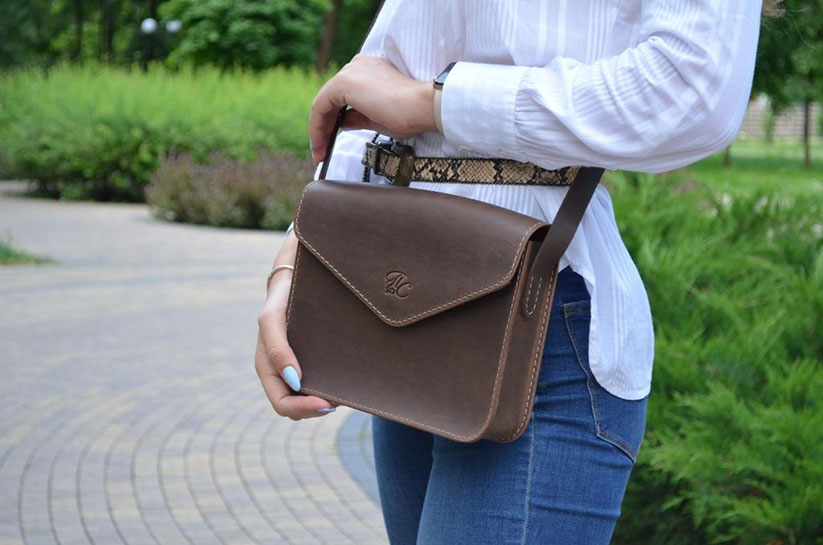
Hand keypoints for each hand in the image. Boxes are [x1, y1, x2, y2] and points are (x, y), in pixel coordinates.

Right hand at [255, 235, 336, 419]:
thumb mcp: (273, 320)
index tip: (327, 404)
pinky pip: (324, 383)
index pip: (283, 405)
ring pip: (312, 399)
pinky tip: (348, 379)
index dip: (303, 409)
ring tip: (344, 392)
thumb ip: (277, 348)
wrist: (298, 279)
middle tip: (338, 401)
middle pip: (298, 409)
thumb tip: (295, 380)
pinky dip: (334, 387)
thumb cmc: (282, 299)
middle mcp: (284, 374)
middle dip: (317, 409)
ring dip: (327, 401)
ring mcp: (301, 368)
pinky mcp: (317, 360)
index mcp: (269, 370)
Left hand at [309, 54, 435, 164]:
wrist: (423, 106)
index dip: (333, 121)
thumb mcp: (377, 118)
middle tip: (321, 151)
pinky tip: (321, 144)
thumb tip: (342, 122)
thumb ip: (357, 117)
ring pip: (323, 103)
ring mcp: (349, 72)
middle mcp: (356, 66)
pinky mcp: (343, 82)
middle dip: (323, 127)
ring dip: (318, 130)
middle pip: (330, 100)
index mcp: (368, 71)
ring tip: (319, 153)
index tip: (330, 142)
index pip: (343, 97)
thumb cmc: (409, 114)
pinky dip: (317, 127)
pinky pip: (320, 107)